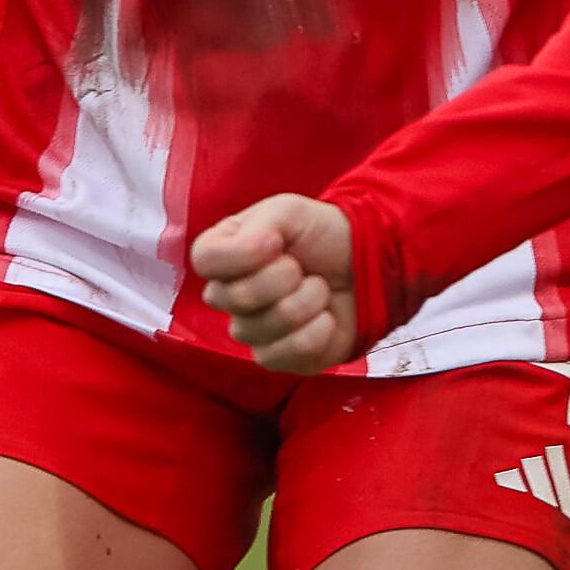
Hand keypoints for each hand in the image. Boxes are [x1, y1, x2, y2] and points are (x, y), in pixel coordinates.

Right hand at [191, 194, 361, 373]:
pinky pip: (286, 353)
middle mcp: (229, 296)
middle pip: (234, 298)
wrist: (365, 265)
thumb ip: (259, 224)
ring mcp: (252, 330)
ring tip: (319, 289)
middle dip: (284, 276)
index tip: (276, 243)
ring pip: (264, 327)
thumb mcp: (288, 212)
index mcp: (223, 255)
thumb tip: (251, 249)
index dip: (242, 254)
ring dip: (307, 301)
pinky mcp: (278, 358)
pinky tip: (325, 317)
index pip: (204, 261)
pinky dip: (318, 330)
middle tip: (302, 268)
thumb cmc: (320, 235)